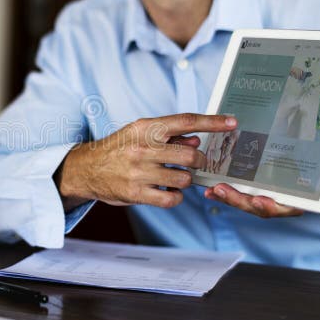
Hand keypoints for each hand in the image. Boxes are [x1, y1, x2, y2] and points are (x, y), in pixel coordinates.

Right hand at [56, 113, 236, 208]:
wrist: (87, 169)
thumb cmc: (118, 149)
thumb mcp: (139, 134)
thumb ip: (169, 136)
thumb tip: (198, 139)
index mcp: (145, 128)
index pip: (185, 121)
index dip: (212, 122)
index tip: (232, 123)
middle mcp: (142, 148)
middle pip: (190, 154)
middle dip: (199, 160)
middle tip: (195, 162)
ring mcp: (138, 172)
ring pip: (184, 178)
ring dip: (187, 179)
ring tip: (177, 177)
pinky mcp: (135, 193)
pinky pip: (171, 198)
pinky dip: (176, 196)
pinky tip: (170, 191)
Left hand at [204, 184, 303, 218]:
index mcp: (309, 197)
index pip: (288, 208)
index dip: (273, 206)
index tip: (260, 201)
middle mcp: (291, 199)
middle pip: (262, 207)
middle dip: (240, 200)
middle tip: (222, 190)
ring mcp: (276, 195)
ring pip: (250, 201)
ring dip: (230, 197)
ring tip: (213, 190)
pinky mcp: (263, 187)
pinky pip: (244, 193)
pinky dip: (229, 191)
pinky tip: (213, 187)